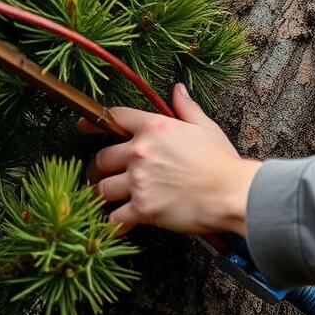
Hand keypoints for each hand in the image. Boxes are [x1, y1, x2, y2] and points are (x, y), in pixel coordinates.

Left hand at [88, 83, 261, 236]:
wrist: (231, 193)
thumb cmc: (221, 161)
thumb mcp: (205, 127)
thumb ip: (186, 108)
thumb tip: (177, 89)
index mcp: (154, 127)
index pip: (115, 118)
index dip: (95, 121)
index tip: (83, 126)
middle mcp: (140, 152)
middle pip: (102, 158)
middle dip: (98, 167)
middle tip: (100, 174)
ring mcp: (138, 181)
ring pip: (102, 189)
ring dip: (101, 195)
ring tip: (102, 199)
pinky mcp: (142, 209)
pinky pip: (114, 218)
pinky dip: (112, 224)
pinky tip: (116, 225)